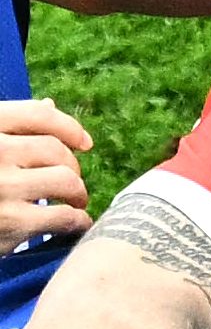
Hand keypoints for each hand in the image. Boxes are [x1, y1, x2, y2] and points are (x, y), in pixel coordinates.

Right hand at [0, 99, 93, 245]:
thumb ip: (9, 128)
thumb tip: (50, 105)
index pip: (38, 115)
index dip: (69, 128)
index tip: (85, 143)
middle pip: (56, 150)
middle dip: (72, 168)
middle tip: (70, 183)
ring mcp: (2, 187)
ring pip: (66, 181)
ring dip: (78, 194)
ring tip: (73, 202)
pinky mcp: (11, 222)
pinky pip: (65, 216)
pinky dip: (77, 221)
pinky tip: (73, 223)